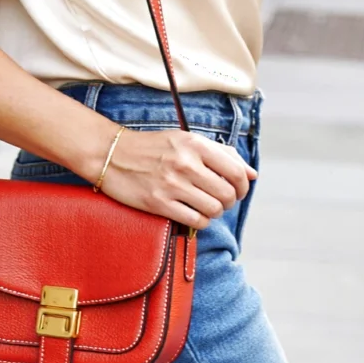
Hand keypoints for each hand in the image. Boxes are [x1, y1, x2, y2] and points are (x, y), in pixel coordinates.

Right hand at [100, 127, 256, 229]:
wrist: (111, 153)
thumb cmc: (152, 147)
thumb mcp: (186, 140)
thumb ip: (221, 153)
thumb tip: (252, 173)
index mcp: (195, 144)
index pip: (237, 171)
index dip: (243, 186)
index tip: (238, 190)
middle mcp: (186, 163)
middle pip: (227, 194)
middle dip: (229, 201)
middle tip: (220, 200)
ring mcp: (172, 184)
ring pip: (214, 209)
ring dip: (214, 212)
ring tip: (205, 207)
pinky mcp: (159, 203)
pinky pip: (195, 221)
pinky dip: (200, 222)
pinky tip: (193, 214)